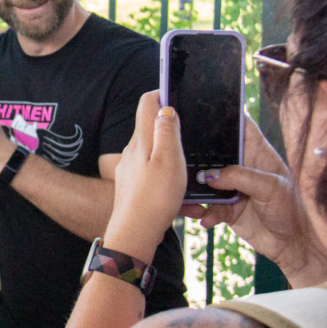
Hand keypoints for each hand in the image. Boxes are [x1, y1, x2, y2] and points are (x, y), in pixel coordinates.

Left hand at [105, 91, 185, 260]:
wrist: (134, 235)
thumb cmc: (153, 198)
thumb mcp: (168, 160)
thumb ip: (166, 132)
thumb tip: (165, 108)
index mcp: (141, 141)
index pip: (146, 103)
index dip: (162, 93)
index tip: (178, 92)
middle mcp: (132, 152)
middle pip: (152, 129)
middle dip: (173, 129)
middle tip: (194, 136)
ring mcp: (132, 170)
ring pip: (158, 157)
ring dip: (177, 164)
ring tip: (193, 179)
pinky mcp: (135, 188)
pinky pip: (157, 180)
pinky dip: (173, 186)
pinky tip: (188, 203)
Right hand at [179, 116, 326, 286]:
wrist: (291, 245)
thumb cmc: (291, 210)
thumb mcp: (271, 188)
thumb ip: (240, 177)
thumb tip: (210, 176)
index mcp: (256, 152)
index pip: (239, 125)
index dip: (223, 115)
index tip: (201, 110)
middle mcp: (241, 166)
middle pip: (214, 152)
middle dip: (198, 155)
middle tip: (181, 158)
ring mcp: (232, 186)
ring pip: (205, 180)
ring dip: (196, 189)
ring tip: (191, 198)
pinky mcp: (225, 206)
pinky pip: (206, 205)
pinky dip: (203, 212)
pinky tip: (207, 219)